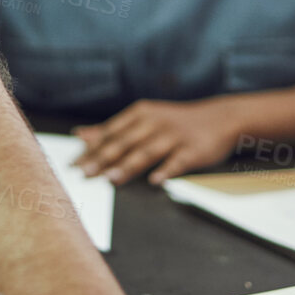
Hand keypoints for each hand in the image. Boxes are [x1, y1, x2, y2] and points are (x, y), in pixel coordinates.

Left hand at [73, 98, 242, 185]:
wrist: (221, 117)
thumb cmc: (175, 122)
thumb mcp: (143, 118)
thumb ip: (113, 129)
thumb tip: (80, 135)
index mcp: (140, 114)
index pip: (111, 133)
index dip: (91, 149)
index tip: (73, 164)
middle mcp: (155, 123)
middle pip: (125, 142)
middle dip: (103, 158)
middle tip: (84, 174)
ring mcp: (175, 136)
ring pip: (147, 152)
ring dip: (128, 165)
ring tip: (111, 178)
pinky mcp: (194, 150)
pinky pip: (178, 161)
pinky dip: (166, 170)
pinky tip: (155, 181)